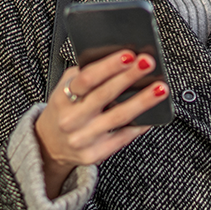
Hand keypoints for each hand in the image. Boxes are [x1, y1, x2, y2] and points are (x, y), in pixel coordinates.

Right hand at [35, 49, 167, 198]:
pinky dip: (139, 125)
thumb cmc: (65, 109)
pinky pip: (122, 138)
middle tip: (148, 63)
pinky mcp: (93, 154)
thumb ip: (86, 74)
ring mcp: (82, 139)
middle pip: (104, 95)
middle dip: (129, 77)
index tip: (129, 55)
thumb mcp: (65, 89)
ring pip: (118, 117)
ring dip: (142, 102)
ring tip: (160, 89)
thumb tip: (121, 60)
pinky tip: (153, 114)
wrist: (50, 144)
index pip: (87, 79)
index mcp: (62, 98)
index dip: (109, 66)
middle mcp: (70, 119)